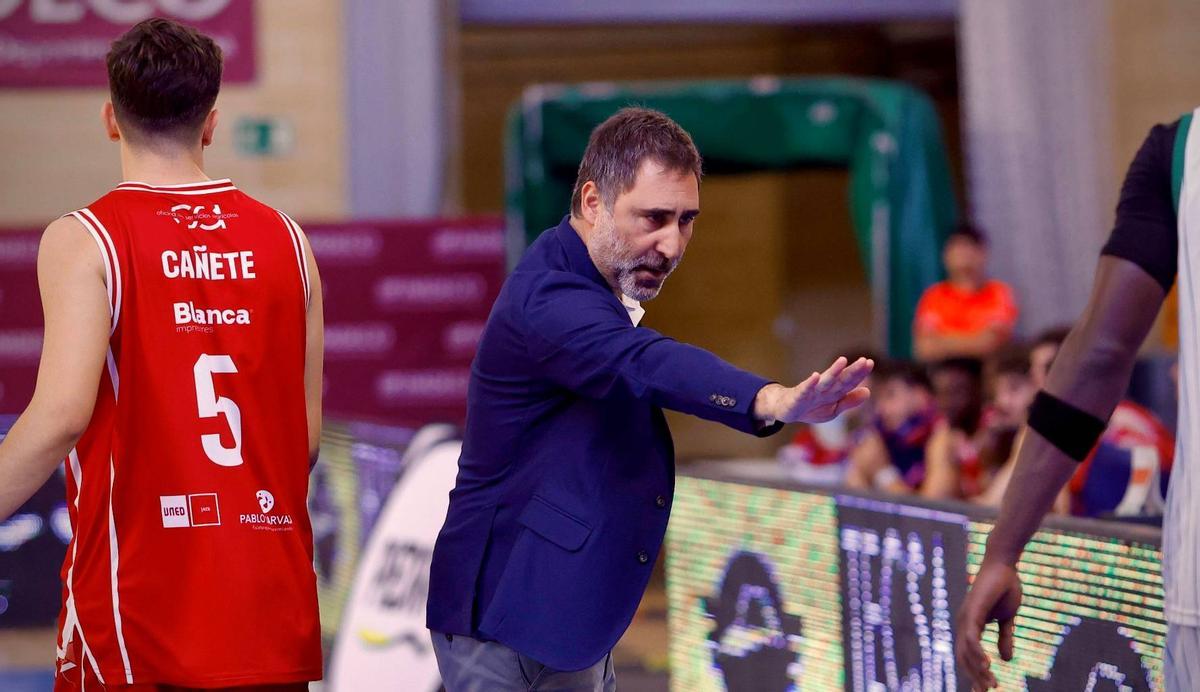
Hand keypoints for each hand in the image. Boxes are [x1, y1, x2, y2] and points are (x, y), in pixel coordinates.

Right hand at [755, 356, 872, 423]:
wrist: (786, 410)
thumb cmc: (811, 408)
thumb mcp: (833, 409)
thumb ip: (849, 401)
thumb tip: (868, 391)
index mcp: (834, 392)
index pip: (849, 381)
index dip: (860, 374)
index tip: (870, 363)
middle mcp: (824, 388)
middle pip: (840, 379)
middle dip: (852, 371)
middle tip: (864, 360)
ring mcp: (811, 391)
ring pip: (825, 381)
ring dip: (833, 371)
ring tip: (842, 361)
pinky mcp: (798, 396)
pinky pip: (804, 390)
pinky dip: (810, 384)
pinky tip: (815, 376)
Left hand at [956, 559, 1022, 689]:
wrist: (1005, 565)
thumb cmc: (1004, 587)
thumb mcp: (1006, 619)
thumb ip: (1004, 638)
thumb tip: (1005, 660)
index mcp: (970, 625)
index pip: (968, 655)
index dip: (976, 673)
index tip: (987, 688)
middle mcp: (964, 623)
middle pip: (964, 657)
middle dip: (976, 676)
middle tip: (989, 691)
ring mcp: (965, 617)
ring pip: (967, 651)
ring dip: (979, 669)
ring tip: (991, 683)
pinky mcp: (972, 611)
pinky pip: (971, 638)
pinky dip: (978, 653)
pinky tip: (988, 664)